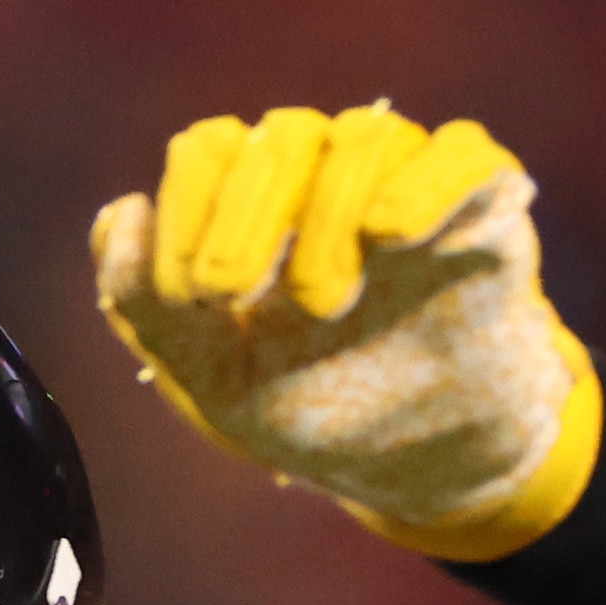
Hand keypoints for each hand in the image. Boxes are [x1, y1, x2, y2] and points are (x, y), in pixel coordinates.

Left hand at [92, 101, 601, 559]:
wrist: (428, 468)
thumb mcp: (217, 384)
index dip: (190, 206)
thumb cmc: (320, 415)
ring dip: (327, 213)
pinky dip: (426, 184)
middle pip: (282, 136)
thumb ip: (149, 308)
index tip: (195, 295)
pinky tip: (392, 236)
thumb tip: (120, 212)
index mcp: (260, 207)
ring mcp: (409, 189)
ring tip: (322, 304)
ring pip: (366, 138)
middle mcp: (331, 181)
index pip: (211, 151)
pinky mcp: (485, 210)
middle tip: (233, 296)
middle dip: (247, 213)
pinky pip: (462, 157)